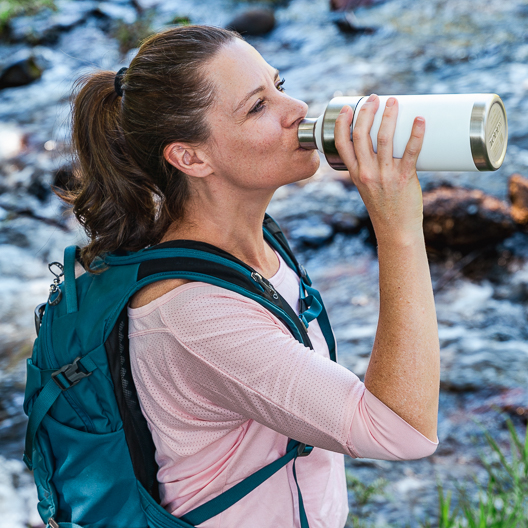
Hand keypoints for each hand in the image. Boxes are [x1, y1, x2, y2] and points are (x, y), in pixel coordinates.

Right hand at [334, 94, 425, 243]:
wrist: (396, 230)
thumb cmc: (384, 207)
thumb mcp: (368, 187)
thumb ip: (372, 166)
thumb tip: (389, 142)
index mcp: (355, 174)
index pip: (341, 144)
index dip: (342, 123)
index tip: (349, 108)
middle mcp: (367, 173)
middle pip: (361, 135)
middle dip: (367, 112)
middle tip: (375, 99)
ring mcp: (385, 175)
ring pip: (384, 139)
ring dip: (389, 116)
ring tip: (394, 102)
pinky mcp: (404, 177)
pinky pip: (411, 151)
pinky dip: (416, 133)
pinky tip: (420, 120)